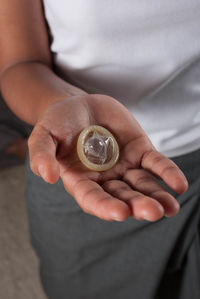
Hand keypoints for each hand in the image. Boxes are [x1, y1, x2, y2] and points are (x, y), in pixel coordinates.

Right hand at [28, 94, 187, 221]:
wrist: (79, 105)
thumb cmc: (58, 123)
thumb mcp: (43, 135)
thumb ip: (41, 154)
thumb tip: (46, 175)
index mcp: (81, 180)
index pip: (93, 199)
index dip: (105, 207)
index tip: (121, 213)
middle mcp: (105, 179)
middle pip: (123, 197)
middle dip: (138, 205)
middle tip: (153, 213)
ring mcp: (124, 166)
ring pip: (142, 185)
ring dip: (157, 196)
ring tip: (170, 208)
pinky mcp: (140, 151)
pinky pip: (156, 164)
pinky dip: (167, 173)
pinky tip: (179, 184)